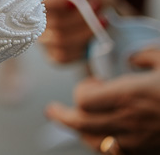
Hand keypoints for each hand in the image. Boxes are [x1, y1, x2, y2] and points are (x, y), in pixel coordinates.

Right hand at [39, 0, 126, 64]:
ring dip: (86, 31)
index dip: (50, 2)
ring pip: (60, 39)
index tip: (72, 1)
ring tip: (102, 19)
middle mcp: (33, 18)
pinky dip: (82, 45)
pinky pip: (63, 55)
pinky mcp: (53, 56)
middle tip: (98, 4)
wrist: (109, 20)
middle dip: (79, 16)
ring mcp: (42, 38)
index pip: (32, 1)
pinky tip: (92, 37)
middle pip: (51, 21)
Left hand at [45, 49, 159, 152]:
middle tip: (53, 110)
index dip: (81, 91)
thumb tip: (132, 58)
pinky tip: (101, 138)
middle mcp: (129, 121)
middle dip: (63, 116)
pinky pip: (117, 154)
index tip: (92, 83)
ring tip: (71, 124)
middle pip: (82, 124)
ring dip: (80, 133)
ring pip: (96, 143)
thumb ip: (145, 56)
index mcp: (130, 95)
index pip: (84, 100)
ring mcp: (139, 141)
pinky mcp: (149, 151)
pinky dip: (103, 146)